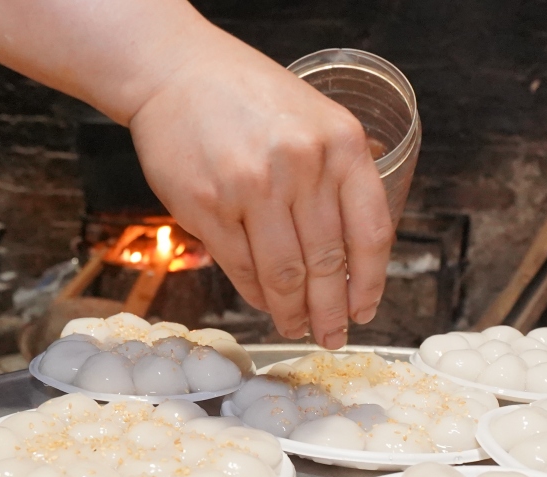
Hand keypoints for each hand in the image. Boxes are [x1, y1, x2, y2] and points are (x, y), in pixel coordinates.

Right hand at [128, 32, 393, 348]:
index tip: (365, 309)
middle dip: (332, 310)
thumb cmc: (247, 97)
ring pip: (286, 273)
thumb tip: (349, 257)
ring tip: (297, 327)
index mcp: (340, 143)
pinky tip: (266, 304)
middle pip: (328, 261)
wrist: (175, 72)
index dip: (370, 282)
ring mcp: (253, 187)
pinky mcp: (210, 206)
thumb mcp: (314, 119)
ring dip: (294, 311)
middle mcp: (302, 164)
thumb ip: (337, 176)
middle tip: (333, 335)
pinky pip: (243, 267)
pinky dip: (257, 294)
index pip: (371, 231)